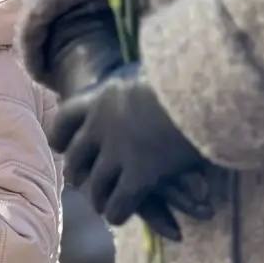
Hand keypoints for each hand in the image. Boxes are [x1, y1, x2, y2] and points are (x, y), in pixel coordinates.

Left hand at [44, 4, 192, 238]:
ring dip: (98, 198)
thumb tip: (144, 47)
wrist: (202, 83)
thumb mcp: (147, 66)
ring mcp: (119, 153)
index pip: (64, 119)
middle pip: (76, 158)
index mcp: (99, 98)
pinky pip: (120, 203)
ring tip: (103, 204)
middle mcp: (101, 128)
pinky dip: (119, 212)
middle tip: (82, 181)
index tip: (61, 146)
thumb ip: (136, 74)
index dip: (61, 135)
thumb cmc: (182, 69)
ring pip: (96, 186)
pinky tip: (121, 215)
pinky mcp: (141, 174)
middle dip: (79, 172)